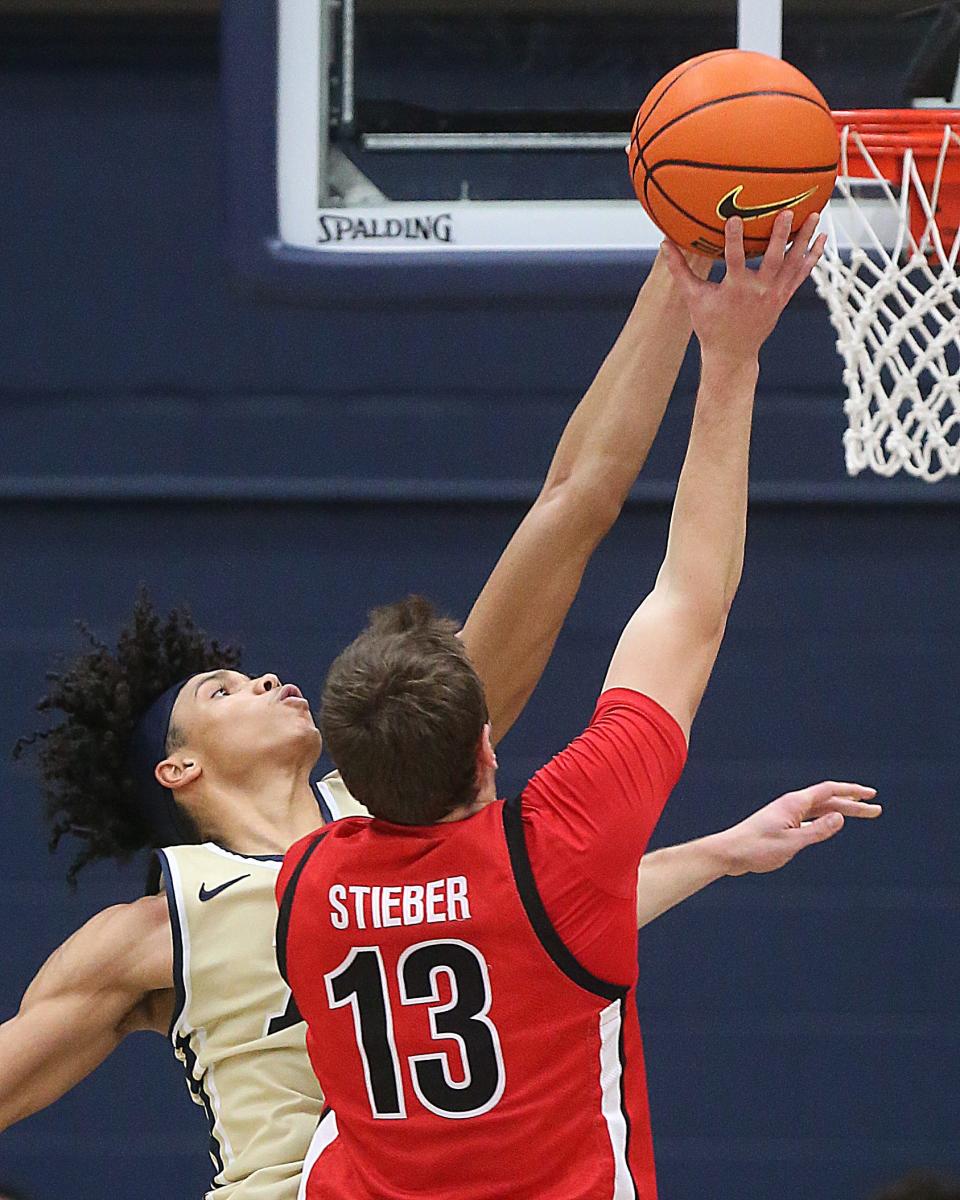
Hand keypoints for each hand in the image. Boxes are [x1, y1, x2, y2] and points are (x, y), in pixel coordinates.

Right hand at [660, 211, 826, 362]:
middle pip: (773, 259)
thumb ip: (680, 269)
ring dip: (804, 239)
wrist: (733, 354)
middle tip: (787, 212)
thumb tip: (664, 243)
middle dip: (781, 236)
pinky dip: (813, 256)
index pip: (734, 260)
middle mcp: (759, 291)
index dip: (735, 239)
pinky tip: (822, 238)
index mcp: (735, 290)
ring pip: (793, 263)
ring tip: (815, 214)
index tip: (735, 218)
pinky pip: (801, 274)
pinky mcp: (784, 297)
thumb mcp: (694, 297)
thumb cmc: (711, 325)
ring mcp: (775, 295)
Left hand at [717, 781, 880, 876]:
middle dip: (853, 804)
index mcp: (794, 803)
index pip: (829, 791)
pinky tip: (832, 823)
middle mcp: (792, 805)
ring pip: (820, 809)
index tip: (871, 795)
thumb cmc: (757, 848)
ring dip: (841, 811)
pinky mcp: (782, 824)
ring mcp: (786, 814)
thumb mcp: (792, 842)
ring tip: (861, 813)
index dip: (852, 792)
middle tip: (876, 810)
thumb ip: (818, 831)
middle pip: (828, 800)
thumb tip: (841, 817)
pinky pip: (810, 818)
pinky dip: (825, 819)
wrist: (730, 853)